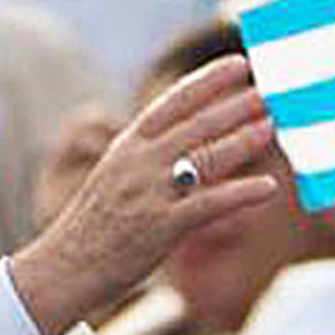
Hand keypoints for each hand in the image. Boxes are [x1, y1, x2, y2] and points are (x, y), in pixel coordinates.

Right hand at [11, 56, 278, 334]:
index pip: (173, 102)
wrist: (62, 269)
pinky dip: (242, 193)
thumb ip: (149, 160)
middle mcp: (139, 162)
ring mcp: (150, 192)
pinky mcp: (161, 226)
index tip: (238, 65)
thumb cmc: (93, 228)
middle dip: (235, 105)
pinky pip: (210, 204)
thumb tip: (187, 145)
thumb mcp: (116, 179)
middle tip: (268, 92)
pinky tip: (269, 187)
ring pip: (206, 156)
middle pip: (196, 124)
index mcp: (127, 146)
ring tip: (272, 126)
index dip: (209, 81)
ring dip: (244, 140)